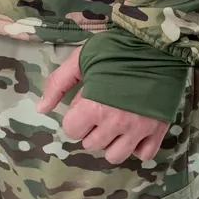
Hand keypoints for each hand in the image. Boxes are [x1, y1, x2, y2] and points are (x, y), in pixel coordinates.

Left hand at [36, 45, 169, 163]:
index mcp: (95, 105)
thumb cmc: (115, 48)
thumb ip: (58, 83)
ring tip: (115, 122)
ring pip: (115, 155)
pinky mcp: (158, 131)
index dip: (75, 116)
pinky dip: (137, 146)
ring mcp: (139, 130)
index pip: (72, 130)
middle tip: (100, 108)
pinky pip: (143, 155)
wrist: (157, 43)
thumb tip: (40, 109)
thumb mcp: (81, 58)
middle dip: (91, 128)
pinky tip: (135, 129)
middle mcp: (116, 123)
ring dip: (111, 142)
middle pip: (91, 144)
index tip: (84, 103)